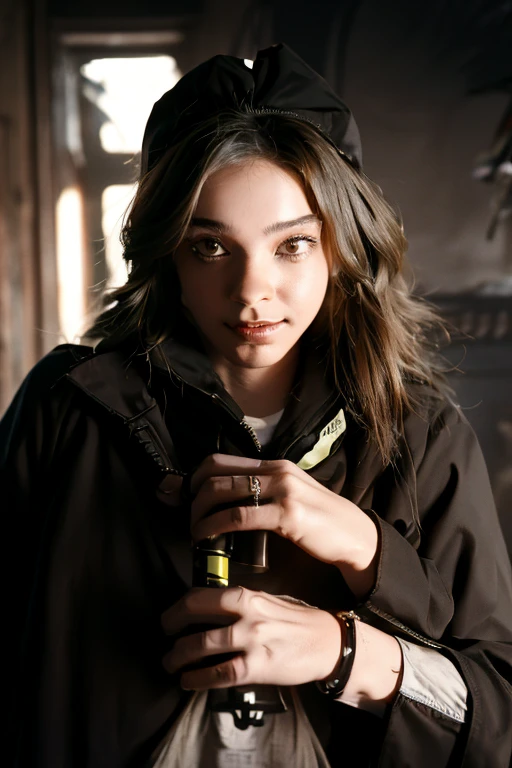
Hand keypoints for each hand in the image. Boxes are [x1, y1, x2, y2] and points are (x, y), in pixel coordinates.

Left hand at [161, 586, 341, 689]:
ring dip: (178, 656)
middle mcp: (247, 614)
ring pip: (202, 645)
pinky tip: (189, 681)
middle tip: (165, 636)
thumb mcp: (266, 601)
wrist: (326, 642)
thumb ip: (238, 604)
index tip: (170, 617)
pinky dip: (198, 678)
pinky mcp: (257, 667)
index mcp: (247, 595)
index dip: (177, 607)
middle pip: (195, 613)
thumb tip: (206, 611)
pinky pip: (219, 674)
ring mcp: (251, 640)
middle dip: (171, 625)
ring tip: (171, 662)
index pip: (201, 595)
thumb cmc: (295, 621)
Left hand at [189, 454, 378, 596]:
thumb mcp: (291, 495)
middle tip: (186, 517)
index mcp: (275, 465)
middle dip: (191, 496)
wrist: (356, 535)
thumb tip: (229, 500)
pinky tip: (208, 538)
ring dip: (199, 513)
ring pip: (222, 492)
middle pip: (215, 473)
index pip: (221, 459)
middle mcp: (277, 471)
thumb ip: (264, 491)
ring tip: (195, 532)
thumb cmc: (321, 520)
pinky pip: (239, 517)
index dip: (195, 477)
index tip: (183, 496)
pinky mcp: (288, 515)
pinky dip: (215, 527)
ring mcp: (283, 491)